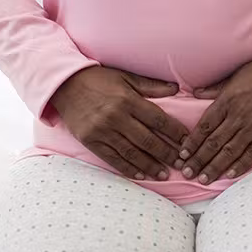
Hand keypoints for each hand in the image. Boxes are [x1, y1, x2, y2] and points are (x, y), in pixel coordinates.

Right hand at [50, 66, 190, 180]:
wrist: (64, 84)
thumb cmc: (98, 79)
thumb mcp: (125, 77)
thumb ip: (151, 86)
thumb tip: (176, 89)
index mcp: (128, 100)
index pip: (158, 119)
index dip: (175, 132)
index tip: (187, 142)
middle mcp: (116, 117)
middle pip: (148, 140)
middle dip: (167, 154)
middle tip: (181, 164)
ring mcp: (103, 131)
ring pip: (132, 153)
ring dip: (150, 165)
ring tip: (164, 174)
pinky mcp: (91, 141)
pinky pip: (113, 159)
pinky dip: (128, 168)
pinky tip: (141, 175)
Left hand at [180, 51, 251, 183]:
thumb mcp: (235, 75)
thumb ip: (215, 88)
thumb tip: (195, 93)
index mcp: (227, 101)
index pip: (204, 127)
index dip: (192, 143)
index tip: (182, 155)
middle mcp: (237, 116)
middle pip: (213, 142)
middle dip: (198, 159)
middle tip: (187, 173)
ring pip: (229, 151)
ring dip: (214, 166)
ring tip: (203, 179)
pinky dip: (240, 165)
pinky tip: (229, 175)